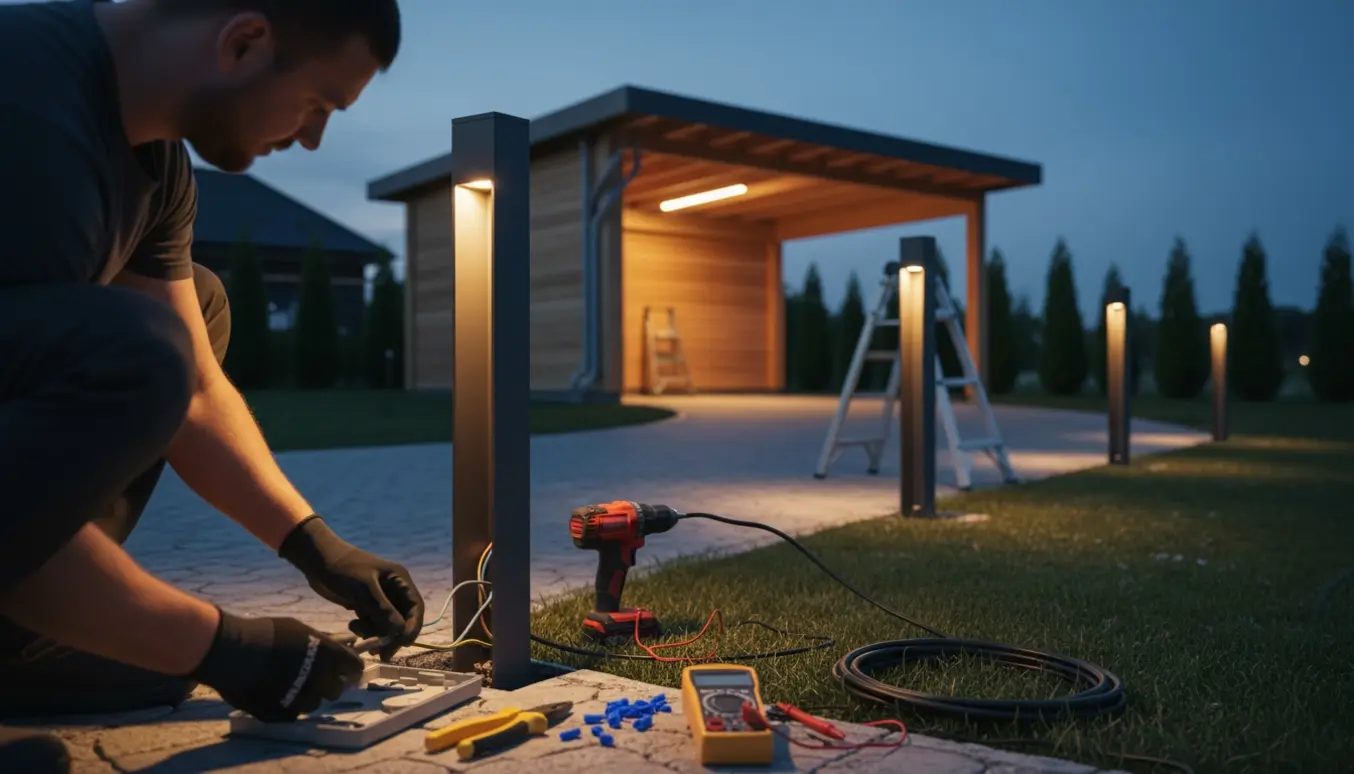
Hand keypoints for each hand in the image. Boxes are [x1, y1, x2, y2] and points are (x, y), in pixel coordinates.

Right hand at [190, 609, 364, 722]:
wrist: (235, 652)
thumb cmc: (266, 634)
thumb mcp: (300, 630)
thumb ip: (320, 643)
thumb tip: (332, 647)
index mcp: (329, 656)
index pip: (354, 668)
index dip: (351, 670)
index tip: (346, 673)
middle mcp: (321, 679)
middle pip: (336, 689)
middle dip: (328, 684)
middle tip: (314, 678)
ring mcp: (303, 698)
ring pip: (315, 703)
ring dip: (307, 695)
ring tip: (289, 685)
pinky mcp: (284, 713)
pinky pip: (294, 713)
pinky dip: (288, 705)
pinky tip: (275, 694)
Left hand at [278, 516, 424, 660]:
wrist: (318, 560)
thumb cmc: (344, 569)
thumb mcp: (364, 589)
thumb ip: (382, 610)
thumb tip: (400, 632)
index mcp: (400, 580)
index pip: (416, 607)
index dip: (413, 626)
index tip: (403, 643)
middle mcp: (393, 590)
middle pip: (403, 619)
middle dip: (392, 636)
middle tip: (381, 653)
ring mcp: (380, 598)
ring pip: (386, 624)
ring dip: (375, 632)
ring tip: (357, 630)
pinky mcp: (366, 605)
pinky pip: (373, 623)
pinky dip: (365, 629)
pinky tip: (352, 624)